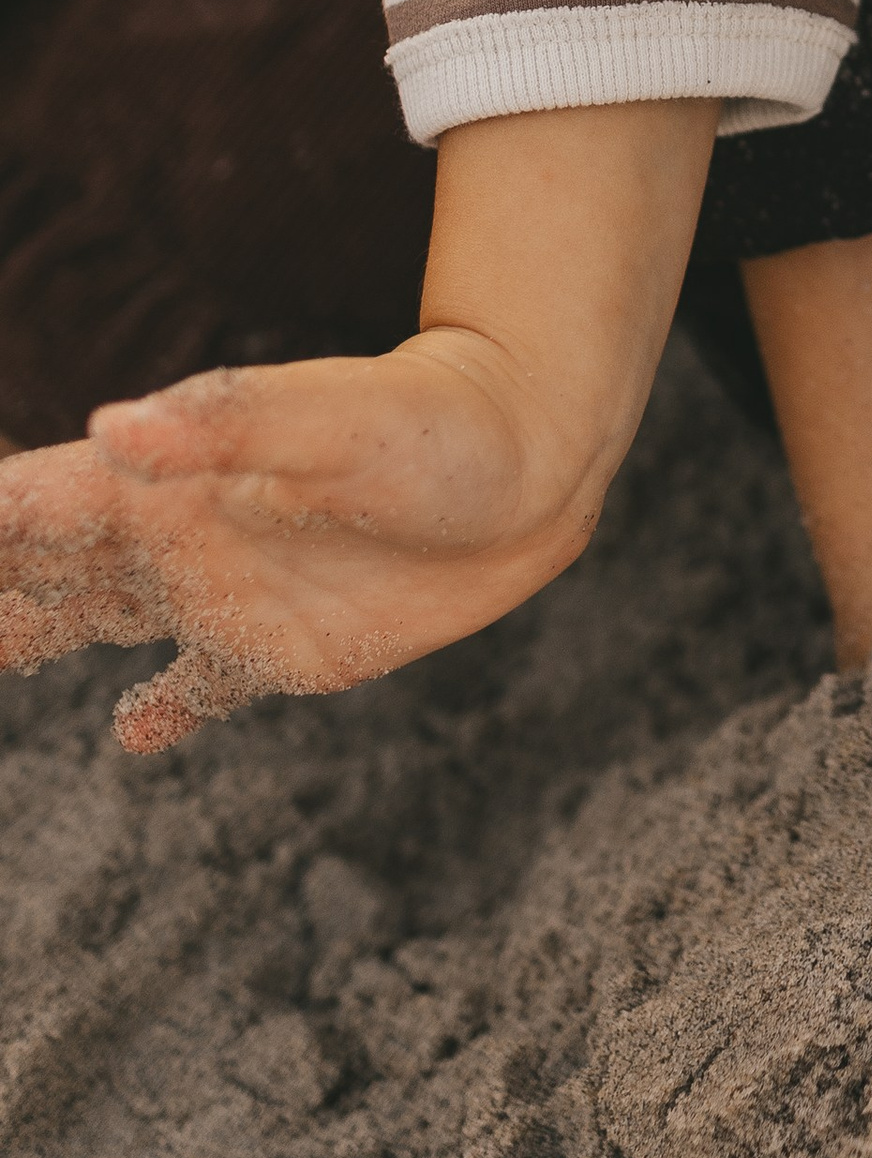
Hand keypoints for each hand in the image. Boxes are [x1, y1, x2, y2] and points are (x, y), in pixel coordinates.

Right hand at [0, 96, 714, 751]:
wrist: (534, 461)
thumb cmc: (436, 422)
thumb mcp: (334, 419)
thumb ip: (227, 424)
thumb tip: (113, 426)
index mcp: (167, 482)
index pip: (29, 504)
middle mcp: (177, 538)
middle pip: (39, 571)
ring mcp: (228, 595)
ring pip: (92, 622)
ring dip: (24, 635)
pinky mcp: (288, 649)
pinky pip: (205, 688)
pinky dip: (166, 713)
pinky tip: (131, 738)